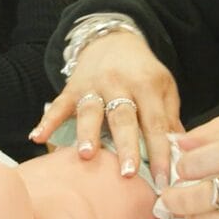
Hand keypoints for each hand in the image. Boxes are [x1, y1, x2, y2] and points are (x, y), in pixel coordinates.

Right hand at [29, 32, 182, 186]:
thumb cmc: (142, 71)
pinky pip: (59, 105)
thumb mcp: (164, 87)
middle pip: (123, 117)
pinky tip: (38, 137)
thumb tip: (180, 153)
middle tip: (128, 173)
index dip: (159, 151)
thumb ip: (170, 119)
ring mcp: (94, 85)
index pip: (155, 122)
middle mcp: (119, 84)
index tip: (163, 179)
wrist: (113, 39)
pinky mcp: (72, 87)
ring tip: (87, 155)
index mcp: (146, 85)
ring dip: (88, 132)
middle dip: (126, 146)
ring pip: (91, 110)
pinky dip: (48, 120)